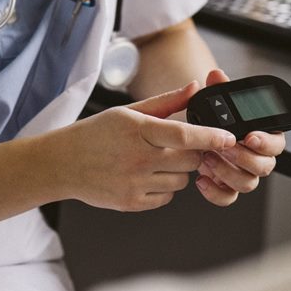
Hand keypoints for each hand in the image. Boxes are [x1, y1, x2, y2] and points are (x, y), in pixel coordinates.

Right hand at [62, 83, 234, 211]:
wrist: (62, 164)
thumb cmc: (95, 134)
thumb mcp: (127, 112)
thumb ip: (165, 102)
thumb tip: (194, 87)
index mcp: (138, 131)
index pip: (184, 135)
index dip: (211, 137)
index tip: (228, 137)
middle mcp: (138, 159)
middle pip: (189, 160)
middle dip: (192, 153)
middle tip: (180, 146)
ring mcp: (135, 184)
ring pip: (181, 181)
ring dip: (178, 171)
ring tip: (156, 160)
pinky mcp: (132, 203)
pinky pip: (166, 198)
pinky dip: (164, 188)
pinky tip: (145, 176)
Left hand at [194, 69, 286, 206]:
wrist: (198, 135)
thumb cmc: (215, 119)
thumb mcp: (217, 102)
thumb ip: (219, 89)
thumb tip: (216, 75)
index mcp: (263, 136)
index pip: (277, 144)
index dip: (267, 142)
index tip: (250, 136)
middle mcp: (257, 158)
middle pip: (265, 167)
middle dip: (244, 157)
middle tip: (225, 147)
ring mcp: (243, 174)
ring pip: (248, 184)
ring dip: (228, 172)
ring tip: (207, 158)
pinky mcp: (227, 187)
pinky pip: (228, 197)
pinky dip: (215, 192)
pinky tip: (201, 179)